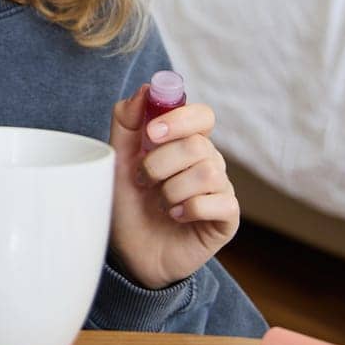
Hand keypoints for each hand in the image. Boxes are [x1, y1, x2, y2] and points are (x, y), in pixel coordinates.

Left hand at [107, 84, 239, 288]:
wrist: (131, 255)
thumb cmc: (128, 205)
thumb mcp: (117, 160)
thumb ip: (126, 123)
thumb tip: (145, 90)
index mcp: (185, 143)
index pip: (201, 115)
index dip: (178, 119)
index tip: (150, 135)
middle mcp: (208, 162)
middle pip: (198, 144)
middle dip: (161, 163)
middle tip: (143, 180)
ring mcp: (220, 190)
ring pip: (208, 172)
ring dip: (172, 190)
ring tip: (160, 203)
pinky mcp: (227, 218)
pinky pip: (218, 202)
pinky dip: (189, 209)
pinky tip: (177, 218)